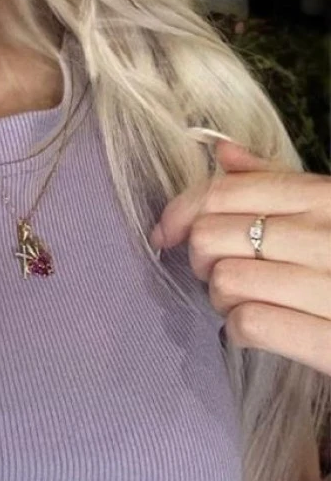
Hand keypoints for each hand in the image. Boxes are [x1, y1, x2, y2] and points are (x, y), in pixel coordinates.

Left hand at [149, 136, 330, 376]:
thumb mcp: (328, 210)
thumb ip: (275, 180)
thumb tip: (222, 151)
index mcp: (325, 197)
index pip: (226, 192)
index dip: (181, 210)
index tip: (165, 230)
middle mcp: (329, 236)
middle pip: (214, 236)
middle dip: (202, 258)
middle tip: (219, 272)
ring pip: (227, 282)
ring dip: (220, 298)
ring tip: (241, 301)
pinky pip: (251, 325)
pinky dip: (237, 329)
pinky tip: (250, 329)